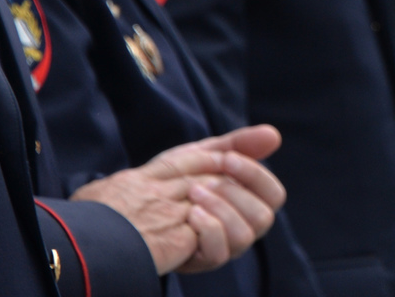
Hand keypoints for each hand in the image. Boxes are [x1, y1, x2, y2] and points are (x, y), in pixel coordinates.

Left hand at [71, 125, 284, 274]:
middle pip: (265, 217)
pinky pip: (221, 252)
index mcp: (241, 204)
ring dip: (224, 209)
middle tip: (205, 180)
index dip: (257, 176)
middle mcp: (235, 228)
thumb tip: (274, 134)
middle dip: (238, 192)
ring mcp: (218, 246)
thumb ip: (236, 145)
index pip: (274, 196)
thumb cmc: (160, 183)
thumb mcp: (198, 157)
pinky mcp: (198, 260)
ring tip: (193, 195)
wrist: (120, 207)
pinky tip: (189, 214)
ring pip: (248, 235)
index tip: (228, 159)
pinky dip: (210, 228)